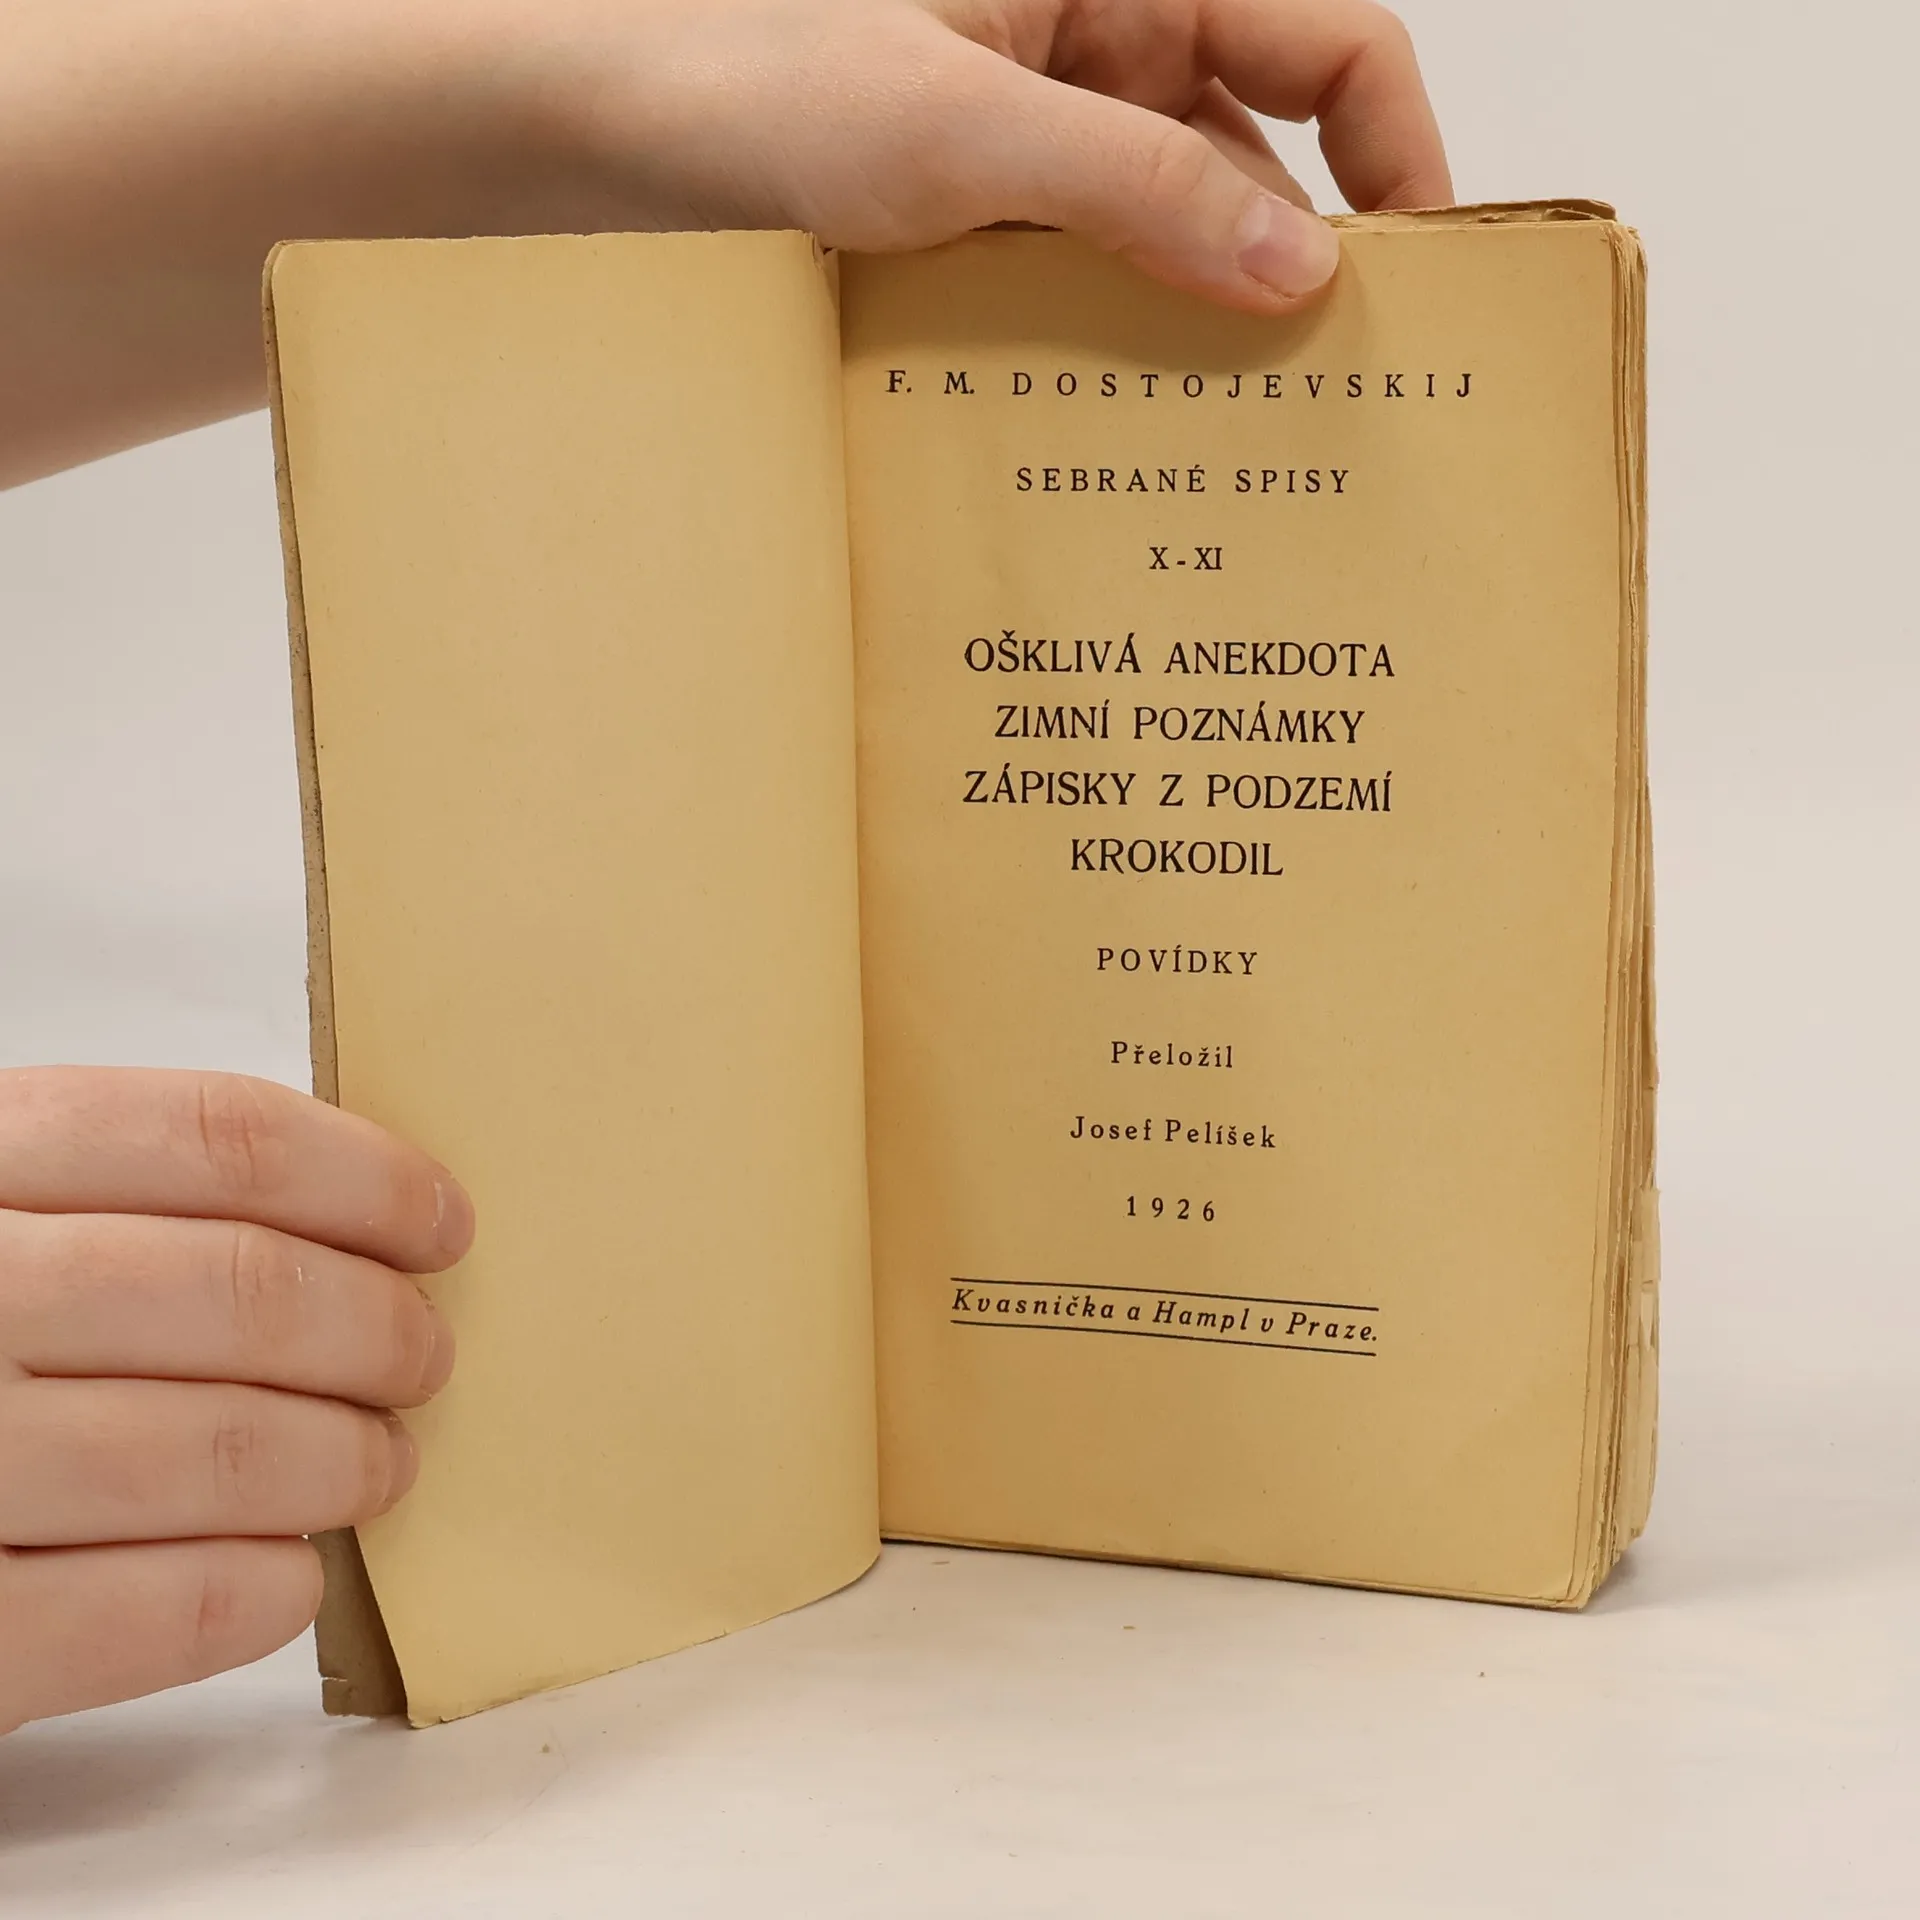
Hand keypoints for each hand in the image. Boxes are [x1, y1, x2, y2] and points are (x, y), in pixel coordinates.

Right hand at [0, 1067, 471, 1733]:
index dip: (362, 1180)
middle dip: (375, 1329)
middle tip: (421, 1359)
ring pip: (214, 1450)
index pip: (215, 1138)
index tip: (440, 1225)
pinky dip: (249, 1594)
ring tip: (376, 1465)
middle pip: (240, 1290)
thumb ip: (128, 1201)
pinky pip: (142, 1616)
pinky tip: (285, 1576)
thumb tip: (358, 1230)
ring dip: (339, 1463)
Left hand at [3, 0, 1448, 480]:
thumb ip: (1138, 188)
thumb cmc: (738, 81)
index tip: (1421, 289)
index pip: (1326, 38)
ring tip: (1237, 461)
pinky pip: (1083, 280)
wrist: (574, 138)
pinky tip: (1123, 438)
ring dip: (1199, 333)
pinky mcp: (975, 219)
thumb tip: (1300, 271)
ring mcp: (1033, 137)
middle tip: (1338, 414)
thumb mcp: (957, 129)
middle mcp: (1092, 43)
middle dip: (1301, 271)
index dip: (1396, 152)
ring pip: (1171, 232)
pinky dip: (1108, 350)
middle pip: (1262, 150)